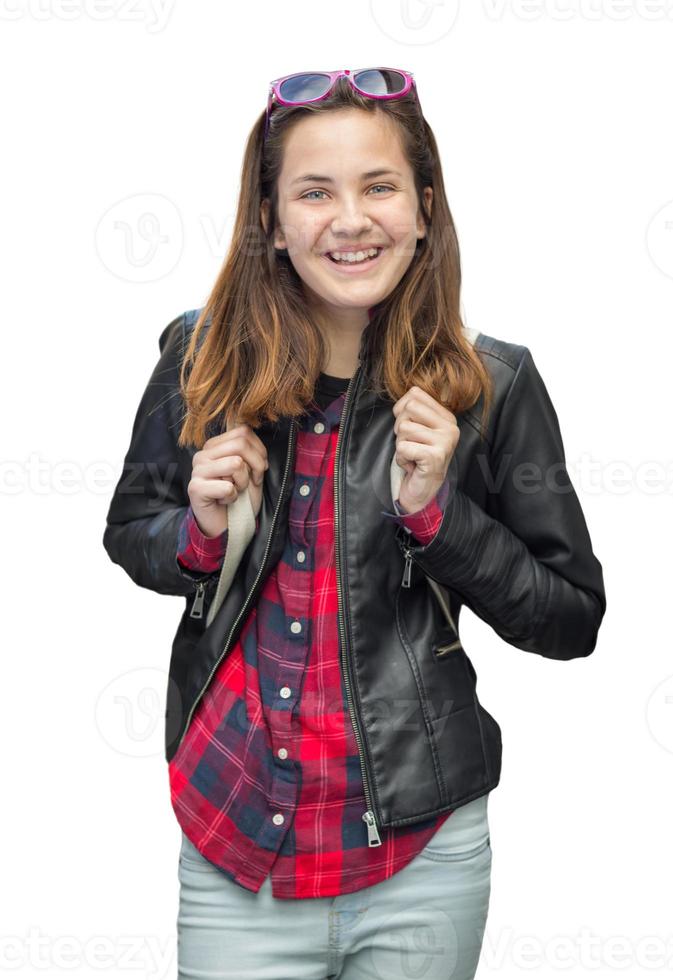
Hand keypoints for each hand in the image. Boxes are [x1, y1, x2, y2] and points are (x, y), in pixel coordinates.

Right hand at [187, 425, 268, 538]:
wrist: (227, 524)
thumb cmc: (239, 496)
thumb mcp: (250, 469)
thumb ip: (249, 450)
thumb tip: (251, 436)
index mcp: (214, 446)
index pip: (243, 432)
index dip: (259, 452)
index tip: (258, 470)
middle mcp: (202, 454)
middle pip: (240, 444)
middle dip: (255, 466)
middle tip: (251, 482)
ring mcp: (196, 470)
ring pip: (235, 463)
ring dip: (242, 483)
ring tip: (234, 491)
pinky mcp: (195, 488)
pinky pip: (227, 487)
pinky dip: (232, 497)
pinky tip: (224, 500)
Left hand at [392, 386, 458, 513]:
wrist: (423, 490)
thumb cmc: (416, 458)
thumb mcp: (418, 429)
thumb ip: (414, 411)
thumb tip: (405, 397)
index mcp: (447, 417)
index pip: (415, 393)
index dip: (401, 410)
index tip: (409, 429)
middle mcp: (450, 427)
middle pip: (408, 408)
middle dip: (400, 427)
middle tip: (410, 444)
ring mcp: (445, 441)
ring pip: (403, 428)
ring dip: (400, 445)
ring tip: (412, 455)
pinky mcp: (435, 456)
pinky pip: (402, 447)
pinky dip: (401, 459)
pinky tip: (412, 465)